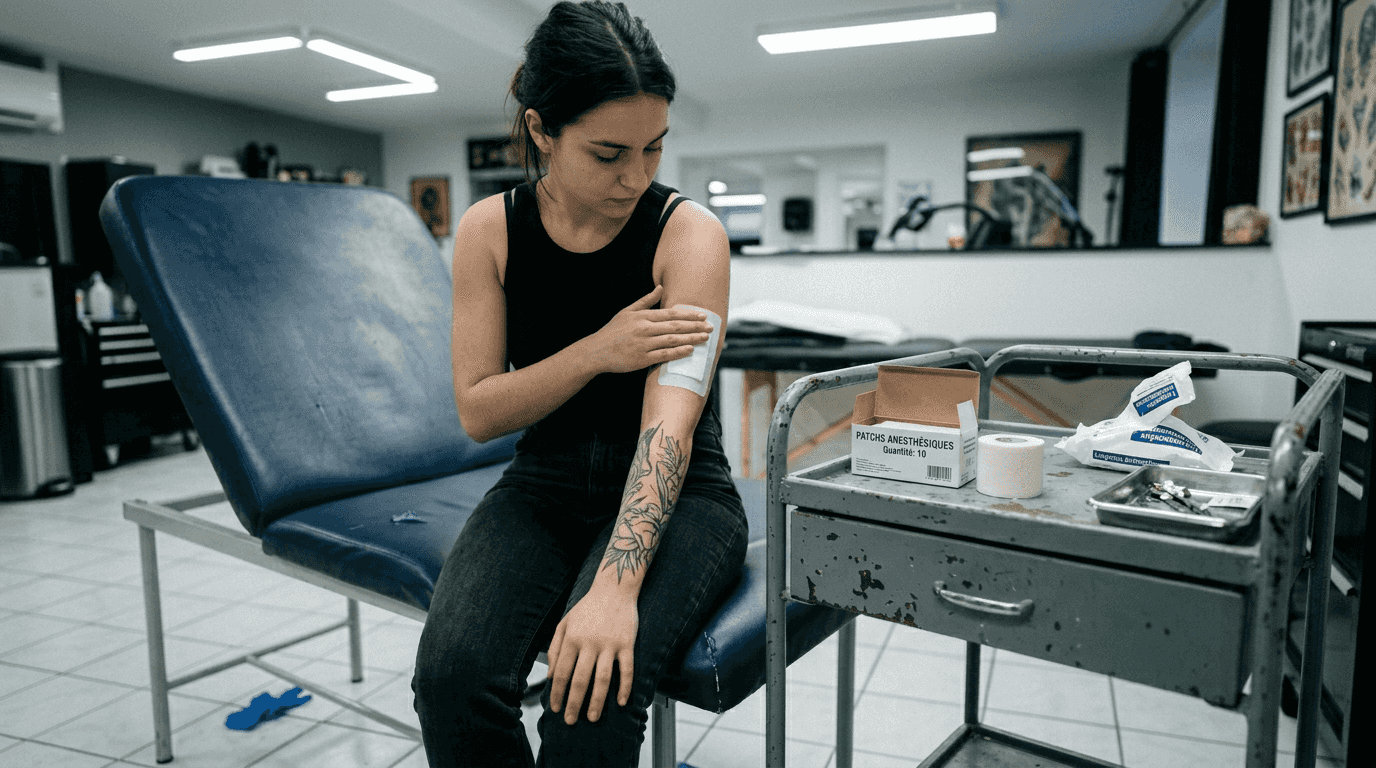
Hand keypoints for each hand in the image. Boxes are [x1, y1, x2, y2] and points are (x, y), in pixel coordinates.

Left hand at [547, 586, 637, 724]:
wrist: (614, 589)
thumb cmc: (587, 608)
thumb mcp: (564, 623)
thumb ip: (555, 648)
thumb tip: (549, 677)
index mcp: (572, 639)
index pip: (561, 673)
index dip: (556, 693)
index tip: (554, 709)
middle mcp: (589, 643)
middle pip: (580, 680)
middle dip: (574, 703)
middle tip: (570, 721)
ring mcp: (609, 644)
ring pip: (602, 679)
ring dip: (597, 701)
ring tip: (592, 718)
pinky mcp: (627, 644)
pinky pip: (627, 669)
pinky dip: (625, 687)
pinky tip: (621, 702)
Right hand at [582, 285, 712, 373]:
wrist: (596, 351)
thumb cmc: (612, 331)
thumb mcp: (627, 311)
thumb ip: (645, 301)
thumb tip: (661, 287)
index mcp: (642, 316)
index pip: (670, 314)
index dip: (688, 315)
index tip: (702, 315)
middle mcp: (644, 329)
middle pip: (675, 327)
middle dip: (695, 326)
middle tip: (710, 326)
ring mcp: (643, 344)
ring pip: (672, 340)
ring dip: (691, 338)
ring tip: (705, 338)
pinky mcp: (641, 359)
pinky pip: (664, 355)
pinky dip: (678, 352)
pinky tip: (690, 350)